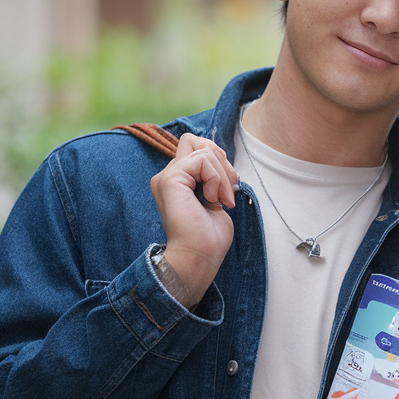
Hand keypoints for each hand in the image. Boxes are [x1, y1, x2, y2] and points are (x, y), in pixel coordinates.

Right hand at [149, 134, 239, 306]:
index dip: (218, 160)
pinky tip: (214, 200)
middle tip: (230, 188)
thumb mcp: (216, 200)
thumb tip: (222, 160)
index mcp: (178, 181)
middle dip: (221, 159)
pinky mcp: (171, 179)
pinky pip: (203, 160)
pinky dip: (217, 179)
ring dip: (223, 175)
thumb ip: (214, 178)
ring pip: (204, 150)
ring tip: (222, 201)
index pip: (197, 148)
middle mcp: (168, 176)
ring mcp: (167, 176)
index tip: (230, 187)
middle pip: (195, 141)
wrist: (198, 258)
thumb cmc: (208, 239)